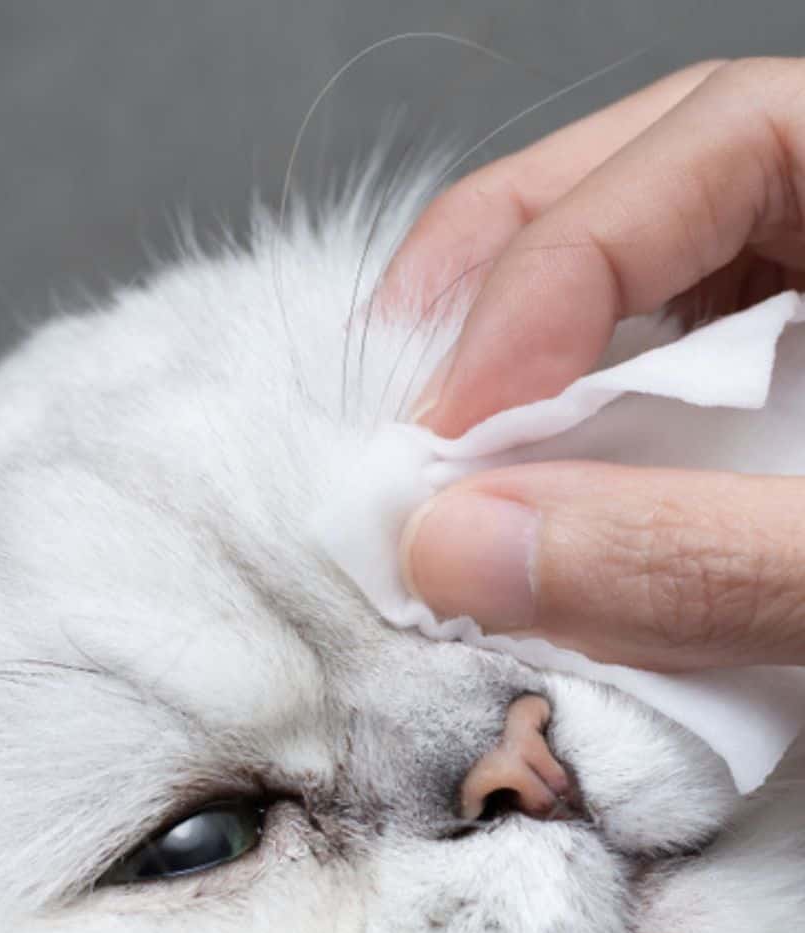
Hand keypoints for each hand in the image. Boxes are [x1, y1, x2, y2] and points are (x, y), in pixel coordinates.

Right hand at [387, 59, 804, 668]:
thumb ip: (692, 555)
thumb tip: (460, 550)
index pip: (711, 141)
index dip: (551, 274)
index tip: (454, 430)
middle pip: (649, 180)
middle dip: (501, 280)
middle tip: (402, 403)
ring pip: (653, 277)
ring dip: (530, 359)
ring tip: (440, 445)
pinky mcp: (797, 408)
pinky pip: (675, 383)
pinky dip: (589, 439)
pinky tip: (534, 497)